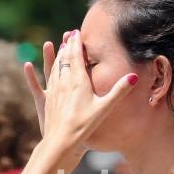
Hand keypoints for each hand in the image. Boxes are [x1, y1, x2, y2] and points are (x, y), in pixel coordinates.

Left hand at [22, 29, 137, 149]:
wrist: (61, 140)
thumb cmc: (85, 125)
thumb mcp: (105, 108)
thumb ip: (119, 91)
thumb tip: (134, 77)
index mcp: (78, 81)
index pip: (76, 56)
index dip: (77, 43)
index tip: (77, 32)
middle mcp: (64, 82)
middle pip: (65, 58)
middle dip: (68, 45)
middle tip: (70, 35)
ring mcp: (54, 90)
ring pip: (55, 67)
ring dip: (58, 55)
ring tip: (60, 47)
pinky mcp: (48, 99)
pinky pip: (47, 79)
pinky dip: (48, 69)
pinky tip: (40, 66)